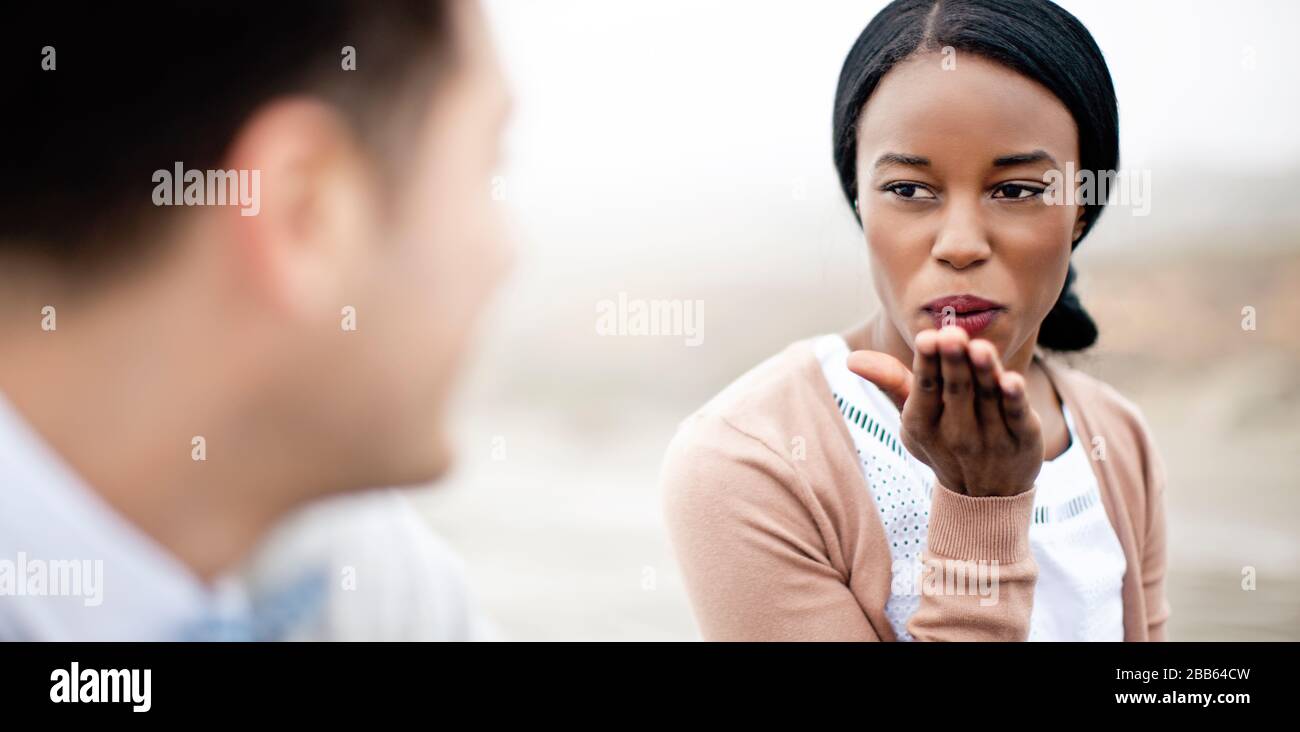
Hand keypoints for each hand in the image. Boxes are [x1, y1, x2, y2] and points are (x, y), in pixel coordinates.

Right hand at [846, 326, 1042, 496]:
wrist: (986, 495)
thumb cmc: (943, 440)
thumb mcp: (914, 417)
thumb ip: (891, 382)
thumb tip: (851, 358)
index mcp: (924, 423)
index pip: (925, 390)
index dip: (926, 364)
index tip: (927, 338)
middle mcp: (957, 432)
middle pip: (956, 391)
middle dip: (953, 362)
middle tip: (951, 335)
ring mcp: (991, 438)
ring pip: (989, 398)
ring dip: (985, 373)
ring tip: (980, 347)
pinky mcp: (1023, 440)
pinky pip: (1017, 417)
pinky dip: (1015, 400)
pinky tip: (1013, 380)